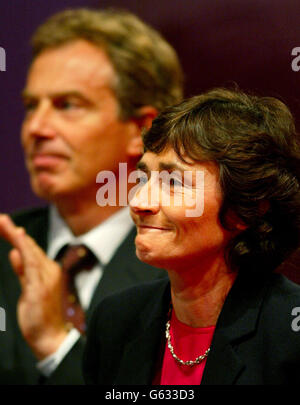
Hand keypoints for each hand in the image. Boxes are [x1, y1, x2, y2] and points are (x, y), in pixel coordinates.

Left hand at [0, 214, 67, 359]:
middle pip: (30, 246)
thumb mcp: (28, 290)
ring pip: (30, 251)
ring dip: (16, 235)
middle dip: (13, 231)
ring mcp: (46, 278)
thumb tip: (14, 253)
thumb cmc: (41, 316)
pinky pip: (32, 263)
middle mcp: (50, 270)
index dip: (17, 236)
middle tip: (0, 218)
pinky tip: (18, 237)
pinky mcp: (40, 287)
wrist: (51, 338)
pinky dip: (25, 248)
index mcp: (48, 271)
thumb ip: (22, 271)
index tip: (5, 224)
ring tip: (3, 222)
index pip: (31, 249)